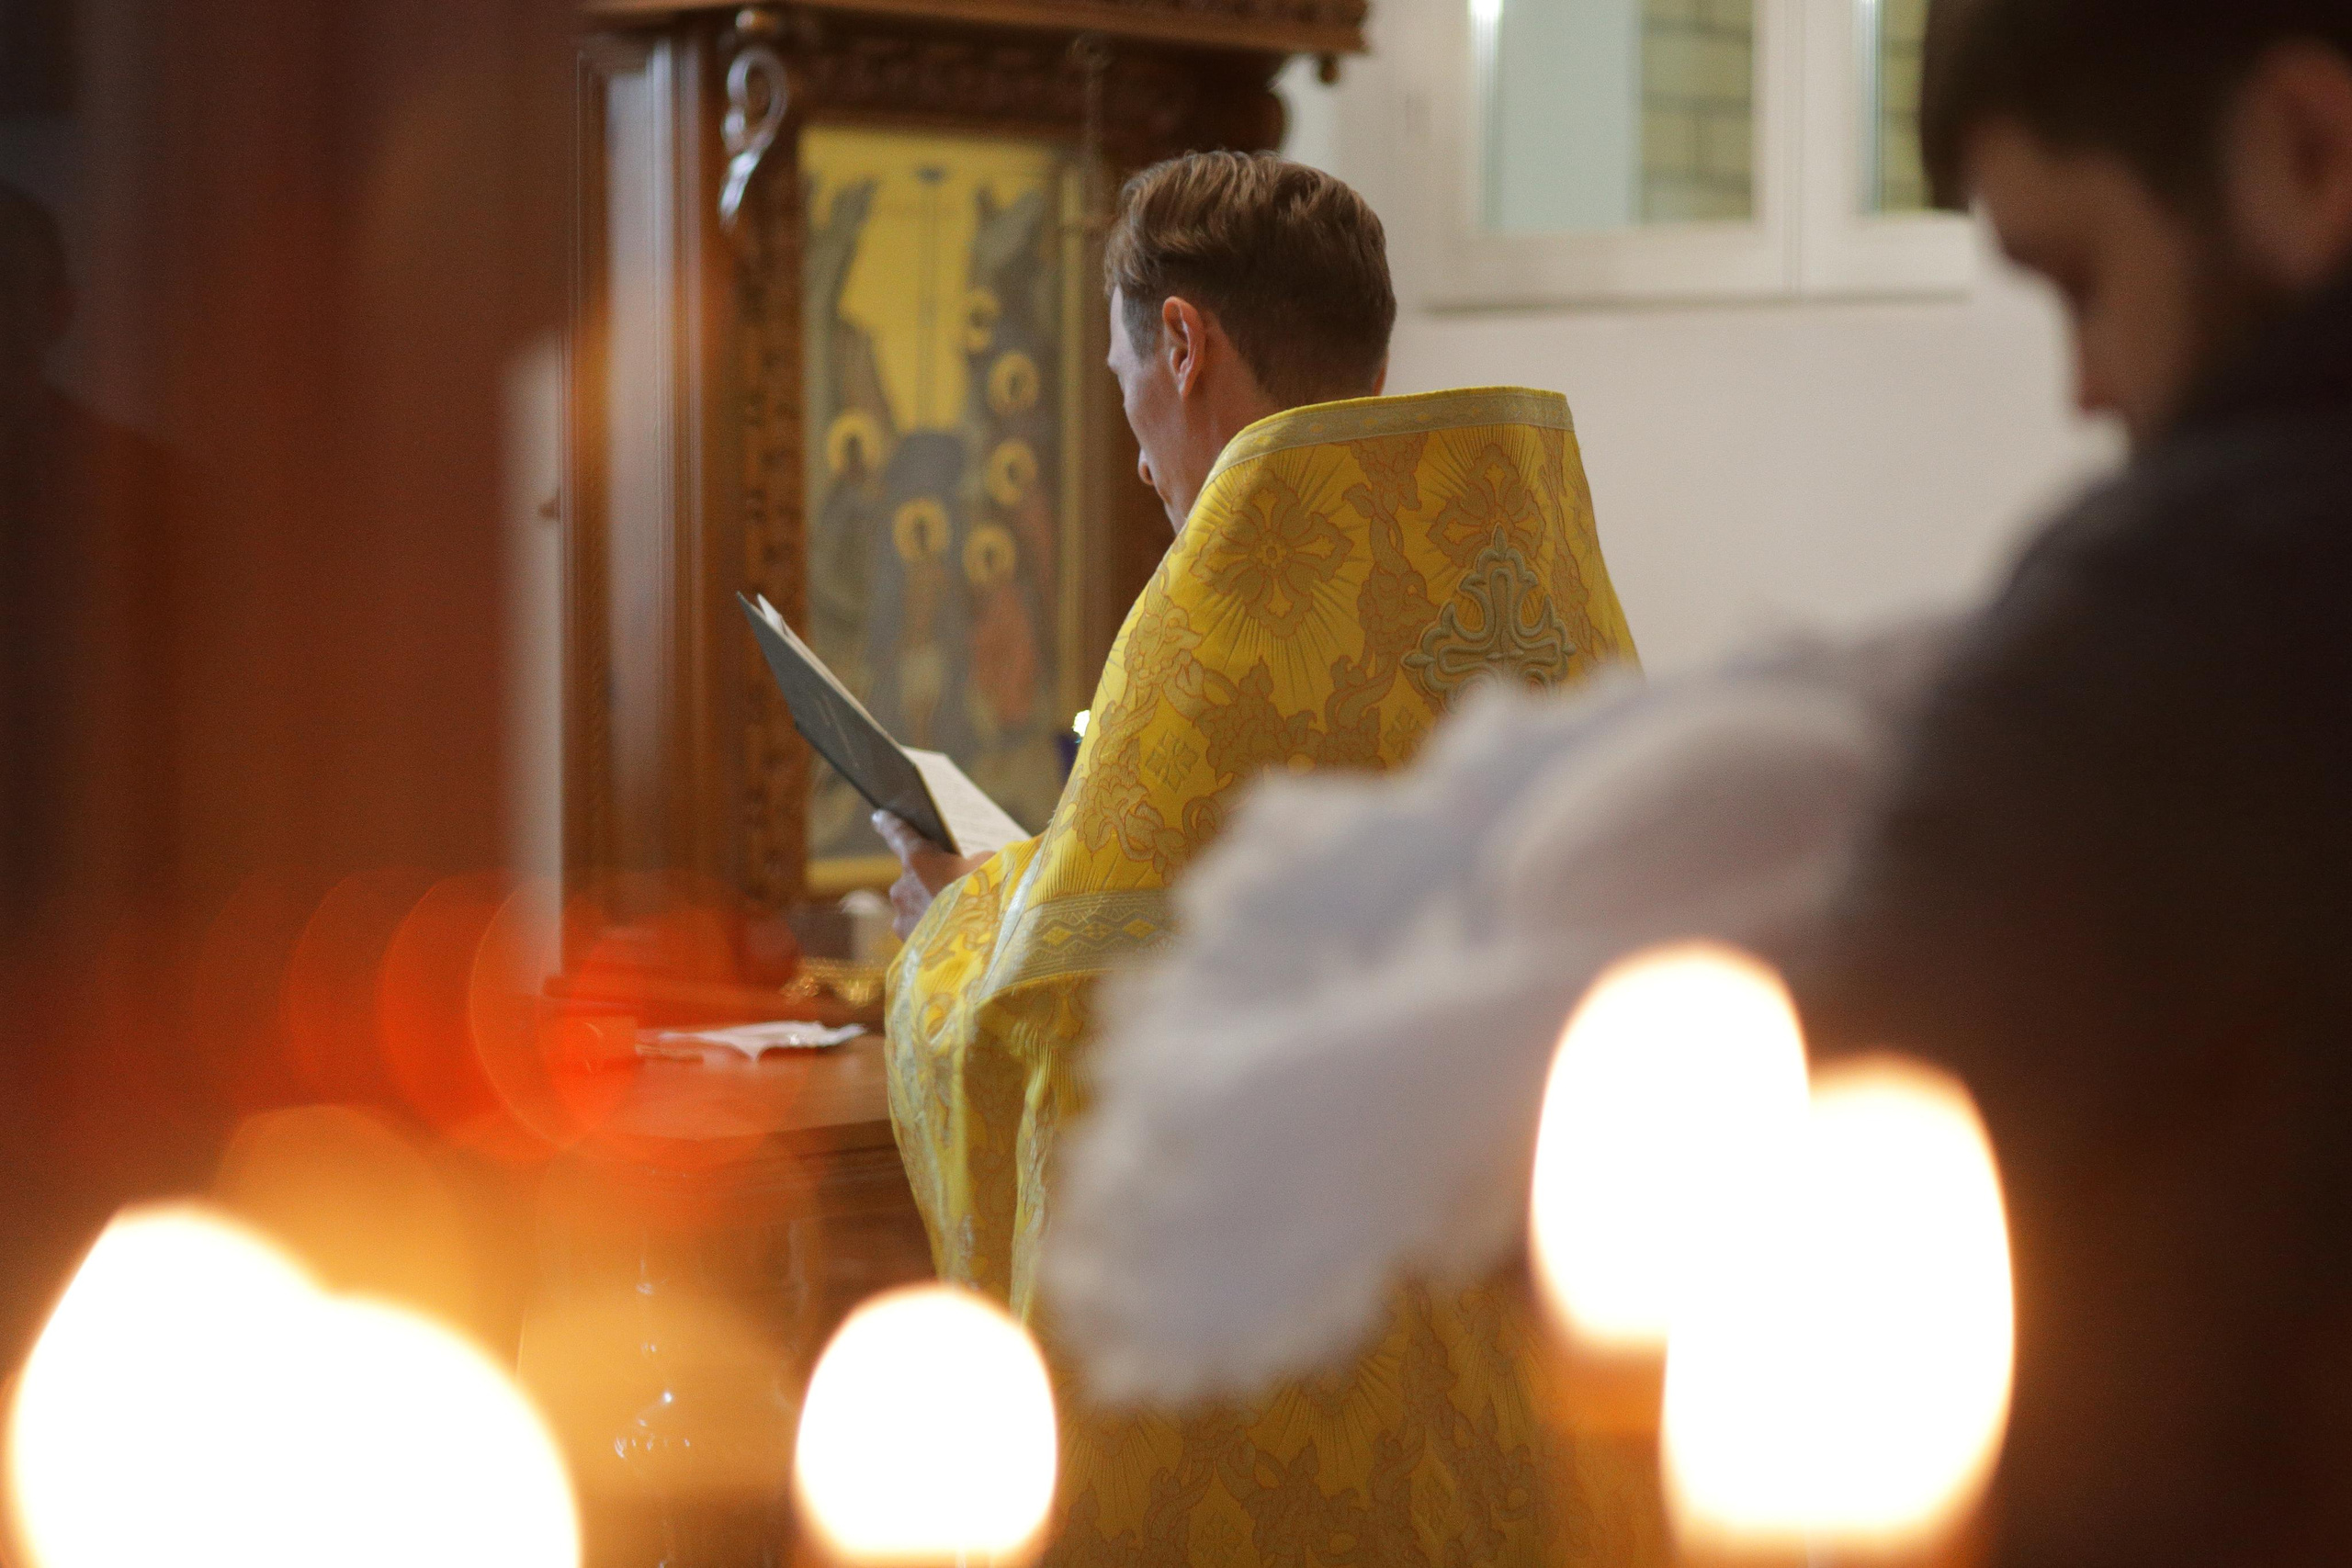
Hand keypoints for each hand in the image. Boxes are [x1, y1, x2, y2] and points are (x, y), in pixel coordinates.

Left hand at [873, 812, 988, 938]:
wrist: (987, 948)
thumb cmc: (990, 898)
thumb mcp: (990, 865)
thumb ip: (972, 862)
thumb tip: (970, 868)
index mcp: (919, 859)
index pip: (898, 833)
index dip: (890, 823)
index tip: (880, 817)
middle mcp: (902, 887)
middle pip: (913, 878)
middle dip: (931, 881)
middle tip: (957, 889)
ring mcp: (902, 918)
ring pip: (915, 907)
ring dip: (932, 909)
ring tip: (961, 919)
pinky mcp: (908, 945)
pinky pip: (919, 931)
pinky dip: (933, 932)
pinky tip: (954, 938)